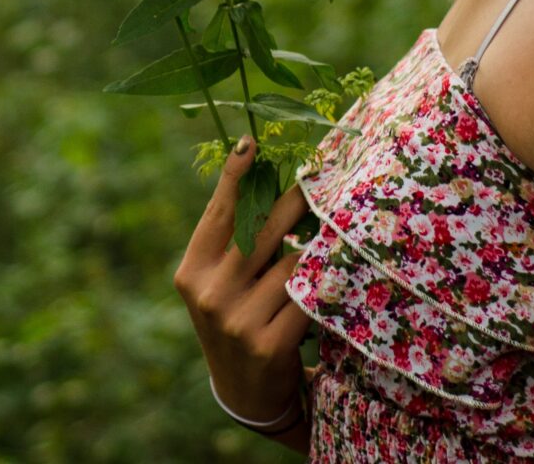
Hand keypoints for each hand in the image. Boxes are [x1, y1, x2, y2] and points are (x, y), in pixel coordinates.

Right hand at [173, 135, 315, 427]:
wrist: (243, 391)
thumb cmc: (235, 318)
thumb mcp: (218, 283)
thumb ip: (234, 244)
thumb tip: (266, 181)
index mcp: (192, 270)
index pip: (218, 214)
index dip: (235, 176)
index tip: (251, 141)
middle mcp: (209, 293)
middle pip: (260, 231)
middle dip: (294, 200)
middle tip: (321, 176)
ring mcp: (236, 320)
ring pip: (291, 264)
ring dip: (318, 244)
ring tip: (340, 223)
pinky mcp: (267, 343)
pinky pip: (307, 298)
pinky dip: (326, 281)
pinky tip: (341, 267)